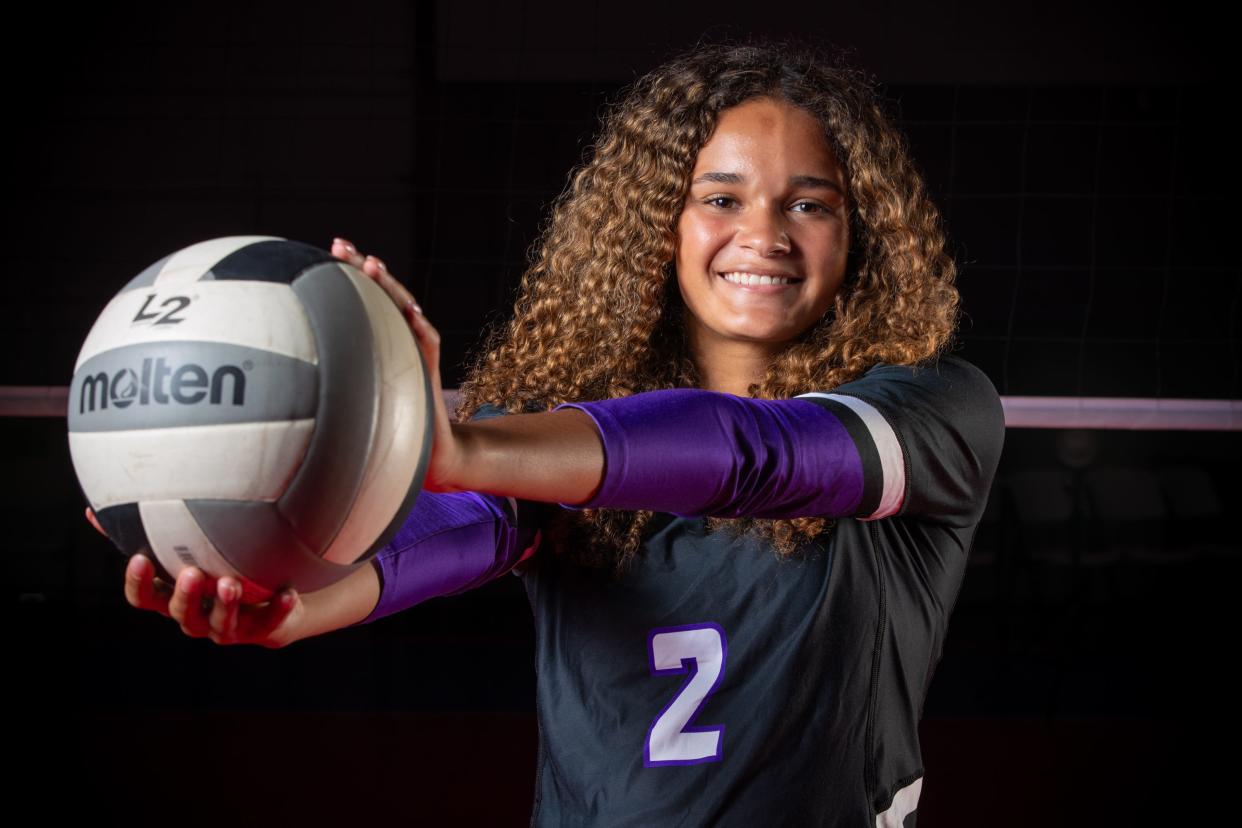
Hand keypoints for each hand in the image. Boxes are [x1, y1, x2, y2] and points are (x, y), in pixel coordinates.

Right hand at [86, 507, 301, 647]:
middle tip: (193, 573)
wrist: (264, 604)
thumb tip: (92, 511)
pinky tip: (287, 593)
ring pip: (221, 623)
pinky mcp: (261, 629)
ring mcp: (227, 628)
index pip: (145, 599)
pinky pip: (269, 622)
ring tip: (231, 584)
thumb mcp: (177, 555)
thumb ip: (138, 535)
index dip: (140, 583)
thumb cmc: (211, 573)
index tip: (140, 558)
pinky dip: (278, 609)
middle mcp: (196, 618)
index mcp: (172, 600)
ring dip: (226, 604)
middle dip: (186, 595)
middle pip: (182, 614)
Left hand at [330, 237, 463, 491]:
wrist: (426, 457)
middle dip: (362, 266)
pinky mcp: (429, 371)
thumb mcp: (346, 408)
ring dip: (391, 286)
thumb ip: (323, 394)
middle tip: (340, 245)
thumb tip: (271, 394)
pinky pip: (427, 343)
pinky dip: (420, 326)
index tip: (321, 251)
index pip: (359, 299)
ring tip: (374, 265)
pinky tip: (410, 311)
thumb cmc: (382, 435)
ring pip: (405, 309)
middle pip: (380, 295)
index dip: (343, 274)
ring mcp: (413, 352)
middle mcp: (393, 340)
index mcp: (373, 341)